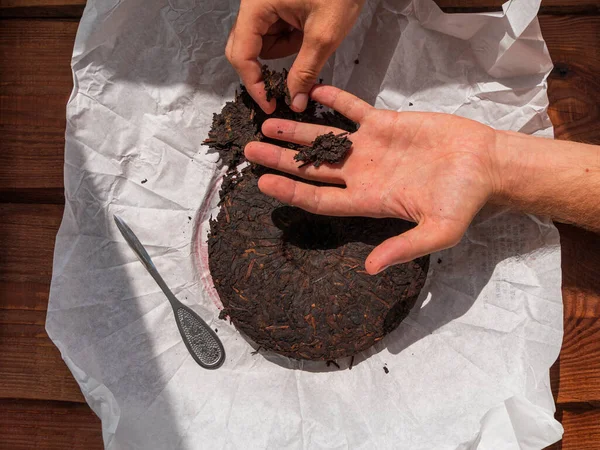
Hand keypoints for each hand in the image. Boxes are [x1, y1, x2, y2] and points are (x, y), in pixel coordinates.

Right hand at [226, 0, 364, 113]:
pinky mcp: (274, 6)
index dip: (253, 83)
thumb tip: (294, 102)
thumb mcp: (324, 35)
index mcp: (256, 7)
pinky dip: (290, 40)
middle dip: (267, 66)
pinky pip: (273, 33)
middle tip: (288, 83)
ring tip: (309, 38)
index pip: (241, 54)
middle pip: (245, 49)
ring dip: (284, 51)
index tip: (269, 104)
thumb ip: (305, 71)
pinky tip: (307, 30)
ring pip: (262, 43)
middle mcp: (252, 5)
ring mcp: (263, 5)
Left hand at [244, 85, 501, 273]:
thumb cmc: (464, 200)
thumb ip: (404, 247)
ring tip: (268, 124)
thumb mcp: (438, 231)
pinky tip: (315, 92)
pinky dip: (337, 100)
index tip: (263, 183)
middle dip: (281, 160)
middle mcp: (364, 174)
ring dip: (297, 131)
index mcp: (370, 199)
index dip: (291, 192)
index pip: (321, 198)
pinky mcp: (386, 124)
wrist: (486, 165)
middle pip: (313, 168)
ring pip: (326, 138)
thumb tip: (371, 269)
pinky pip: (354, 110)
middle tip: (250, 152)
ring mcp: (372, 148)